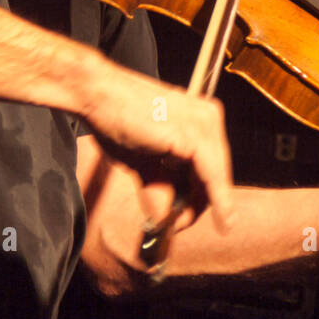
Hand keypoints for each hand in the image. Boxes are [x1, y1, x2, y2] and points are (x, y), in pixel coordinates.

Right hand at [80, 61, 234, 234]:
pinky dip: (216, 201)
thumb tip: (165, 216)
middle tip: (178, 224)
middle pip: (218, 172)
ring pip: (216, 178)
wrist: (99, 95)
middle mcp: (208, 116)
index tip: (188, 216)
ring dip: (201, 207)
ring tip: (178, 223)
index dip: (204, 195)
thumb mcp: (143, 160)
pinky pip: (211, 178)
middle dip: (200, 204)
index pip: (213, 164)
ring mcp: (203, 124)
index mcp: (201, 116)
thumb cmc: (116, 119)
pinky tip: (220, 218)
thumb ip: (159, 184)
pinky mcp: (192, 136)